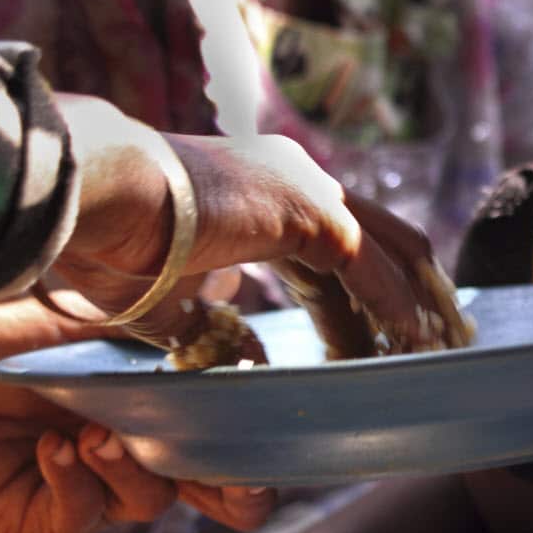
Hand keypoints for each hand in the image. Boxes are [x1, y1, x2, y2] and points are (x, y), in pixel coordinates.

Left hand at [0, 299, 274, 532]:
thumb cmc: (2, 341)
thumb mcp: (82, 320)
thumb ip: (155, 316)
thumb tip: (228, 281)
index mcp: (146, 402)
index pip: (216, 432)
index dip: (249, 443)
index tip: (268, 432)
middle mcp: (127, 448)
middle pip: (204, 490)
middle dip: (229, 491)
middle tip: (233, 478)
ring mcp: (86, 485)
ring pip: (147, 502)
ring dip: (131, 470)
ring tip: (97, 435)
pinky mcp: (41, 516)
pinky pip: (81, 518)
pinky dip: (75, 483)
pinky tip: (56, 448)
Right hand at [48, 94, 466, 360]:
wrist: (95, 197)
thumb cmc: (110, 243)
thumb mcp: (166, 296)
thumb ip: (205, 322)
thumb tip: (231, 353)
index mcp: (264, 191)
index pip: (336, 248)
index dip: (365, 297)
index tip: (385, 339)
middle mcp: (297, 178)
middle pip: (380, 240)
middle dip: (412, 292)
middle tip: (438, 339)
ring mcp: (309, 188)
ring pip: (387, 251)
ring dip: (416, 302)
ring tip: (436, 348)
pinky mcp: (312, 212)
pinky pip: (370, 269)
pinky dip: (395, 306)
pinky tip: (412, 340)